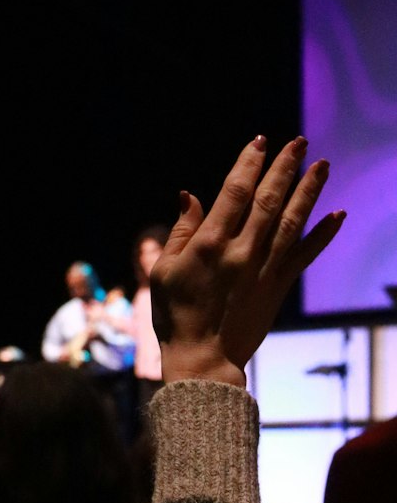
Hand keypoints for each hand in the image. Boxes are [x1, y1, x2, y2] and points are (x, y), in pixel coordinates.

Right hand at [151, 135, 344, 386]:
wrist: (203, 360)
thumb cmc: (175, 315)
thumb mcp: (164, 271)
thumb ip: (181, 232)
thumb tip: (191, 195)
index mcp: (209, 245)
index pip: (234, 193)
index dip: (248, 164)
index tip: (260, 142)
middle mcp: (241, 252)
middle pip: (269, 200)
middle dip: (285, 168)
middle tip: (300, 142)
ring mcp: (263, 270)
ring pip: (292, 222)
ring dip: (309, 191)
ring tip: (322, 165)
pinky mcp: (278, 287)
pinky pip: (305, 256)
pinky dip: (323, 235)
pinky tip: (338, 215)